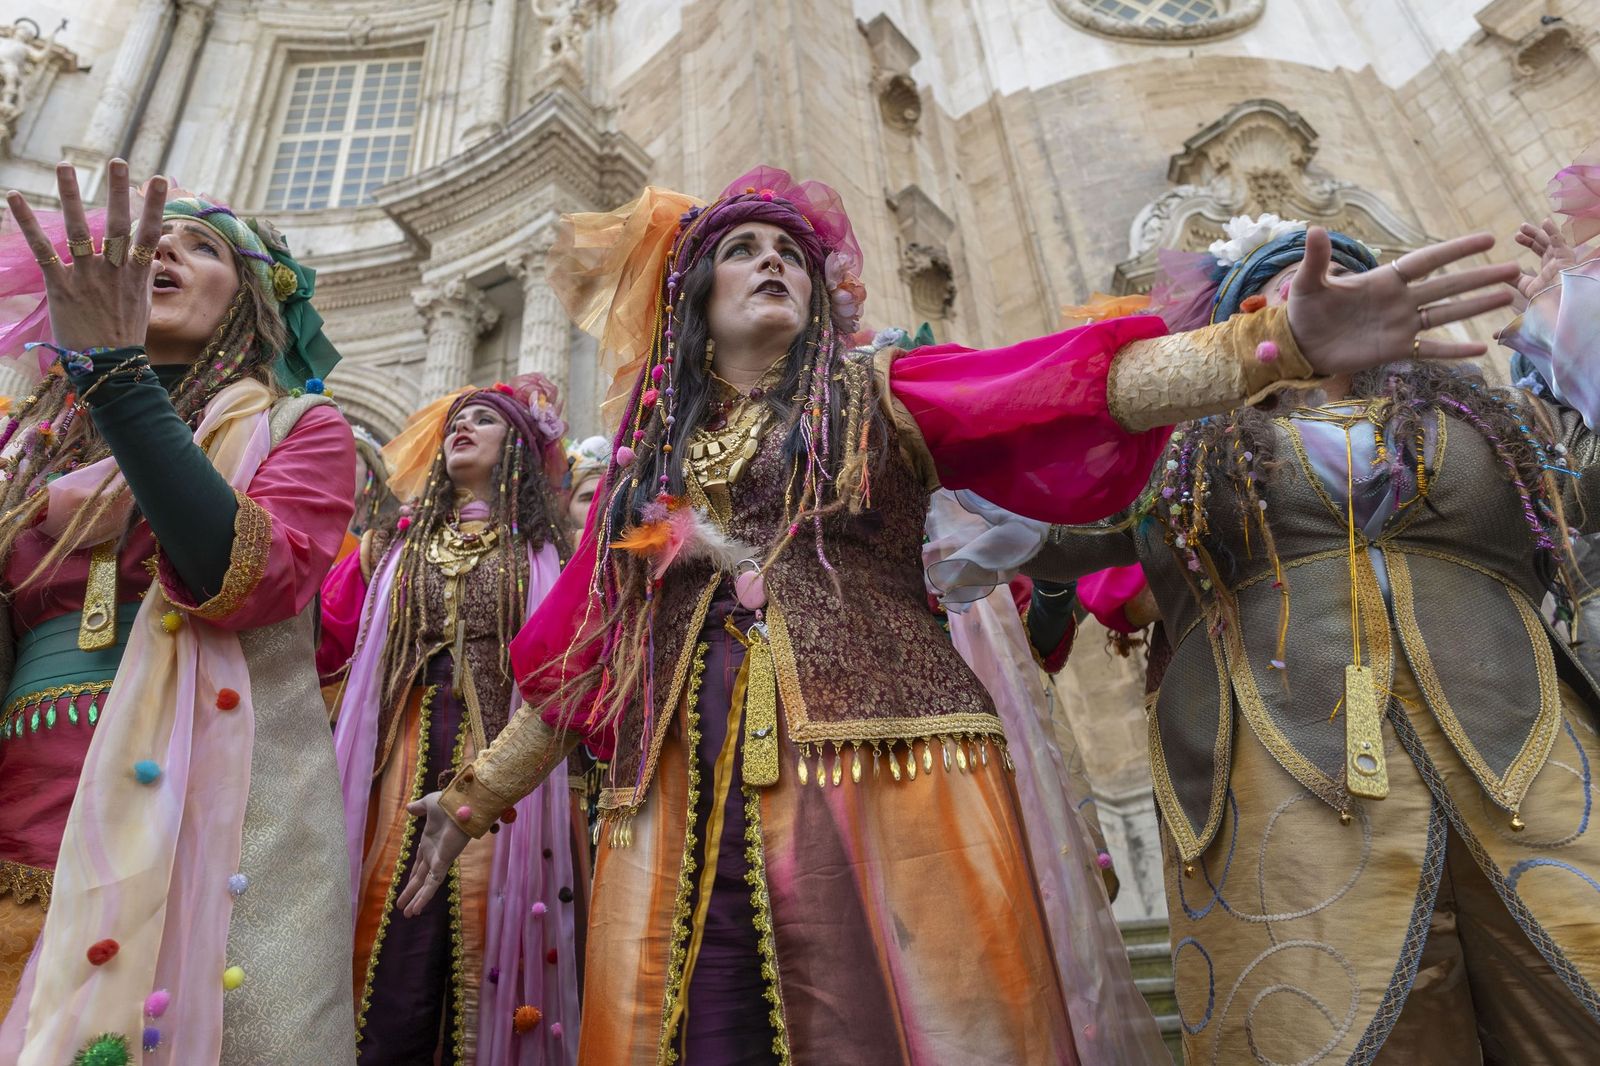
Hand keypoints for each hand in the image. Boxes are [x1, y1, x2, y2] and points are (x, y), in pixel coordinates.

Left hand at [6, 159, 166, 351]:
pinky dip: (27, 223)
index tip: (159, 179)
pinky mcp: (61, 286)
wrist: (109, 368)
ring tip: (66, 165)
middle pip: (118, 225)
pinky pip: (42, 250)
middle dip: (119, 192)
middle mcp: (114, 272)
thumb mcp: (143, 303)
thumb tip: (151, 252)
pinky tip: (15, 197)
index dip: (154, 205)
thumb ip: (143, 273)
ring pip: (80, 230)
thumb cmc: (125, 337)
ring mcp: (87, 277)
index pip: (148, 233)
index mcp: (136, 275)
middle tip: (117, 162)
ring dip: (72, 195)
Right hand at [396, 790, 469, 916]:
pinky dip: (425, 896)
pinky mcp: (443, 863)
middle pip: (419, 878)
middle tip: (402, 907)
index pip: (419, 863)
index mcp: (429, 842)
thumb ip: (419, 808)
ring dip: (416, 899)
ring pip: (425, 885)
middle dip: (411, 892)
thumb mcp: (429, 804)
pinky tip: (417, 908)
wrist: (463, 803)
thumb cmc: (449, 802)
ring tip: (408, 915)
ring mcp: (439, 860)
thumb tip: (409, 808)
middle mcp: (433, 854)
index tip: (407, 883)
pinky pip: (432, 884)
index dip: (413, 874)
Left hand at [1285, 227, 1517, 372]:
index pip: (1426, 261)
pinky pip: (1430, 349)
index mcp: (1383, 280)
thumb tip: (1314, 230)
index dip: (1455, 250)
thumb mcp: (1307, 284)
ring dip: (1476, 306)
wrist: (1298, 345)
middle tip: (1515, 268)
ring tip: (1509, 296)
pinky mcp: (1396, 349)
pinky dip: (1454, 351)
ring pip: (1446, 314)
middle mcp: (1399, 300)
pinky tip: (1482, 349)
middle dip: (1479, 278)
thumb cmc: (1303, 310)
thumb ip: (1316, 260)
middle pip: (1447, 286)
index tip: (1487, 238)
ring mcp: (1401, 325)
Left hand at [1512, 218, 1578, 306]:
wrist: (1555, 302)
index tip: (1516, 237)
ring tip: (1524, 226)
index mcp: (1548, 267)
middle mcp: (1556, 260)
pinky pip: (1560, 240)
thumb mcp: (1524, 286)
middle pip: (1544, 242)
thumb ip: (1515, 279)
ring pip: (1550, 239)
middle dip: (1532, 234)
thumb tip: (1500, 275)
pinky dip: (1553, 230)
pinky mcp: (1566, 255)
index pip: (1539, 249)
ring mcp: (1562, 257)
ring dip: (1538, 231)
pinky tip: (1545, 222)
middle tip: (1520, 228)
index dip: (1528, 241)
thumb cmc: (1543, 297)